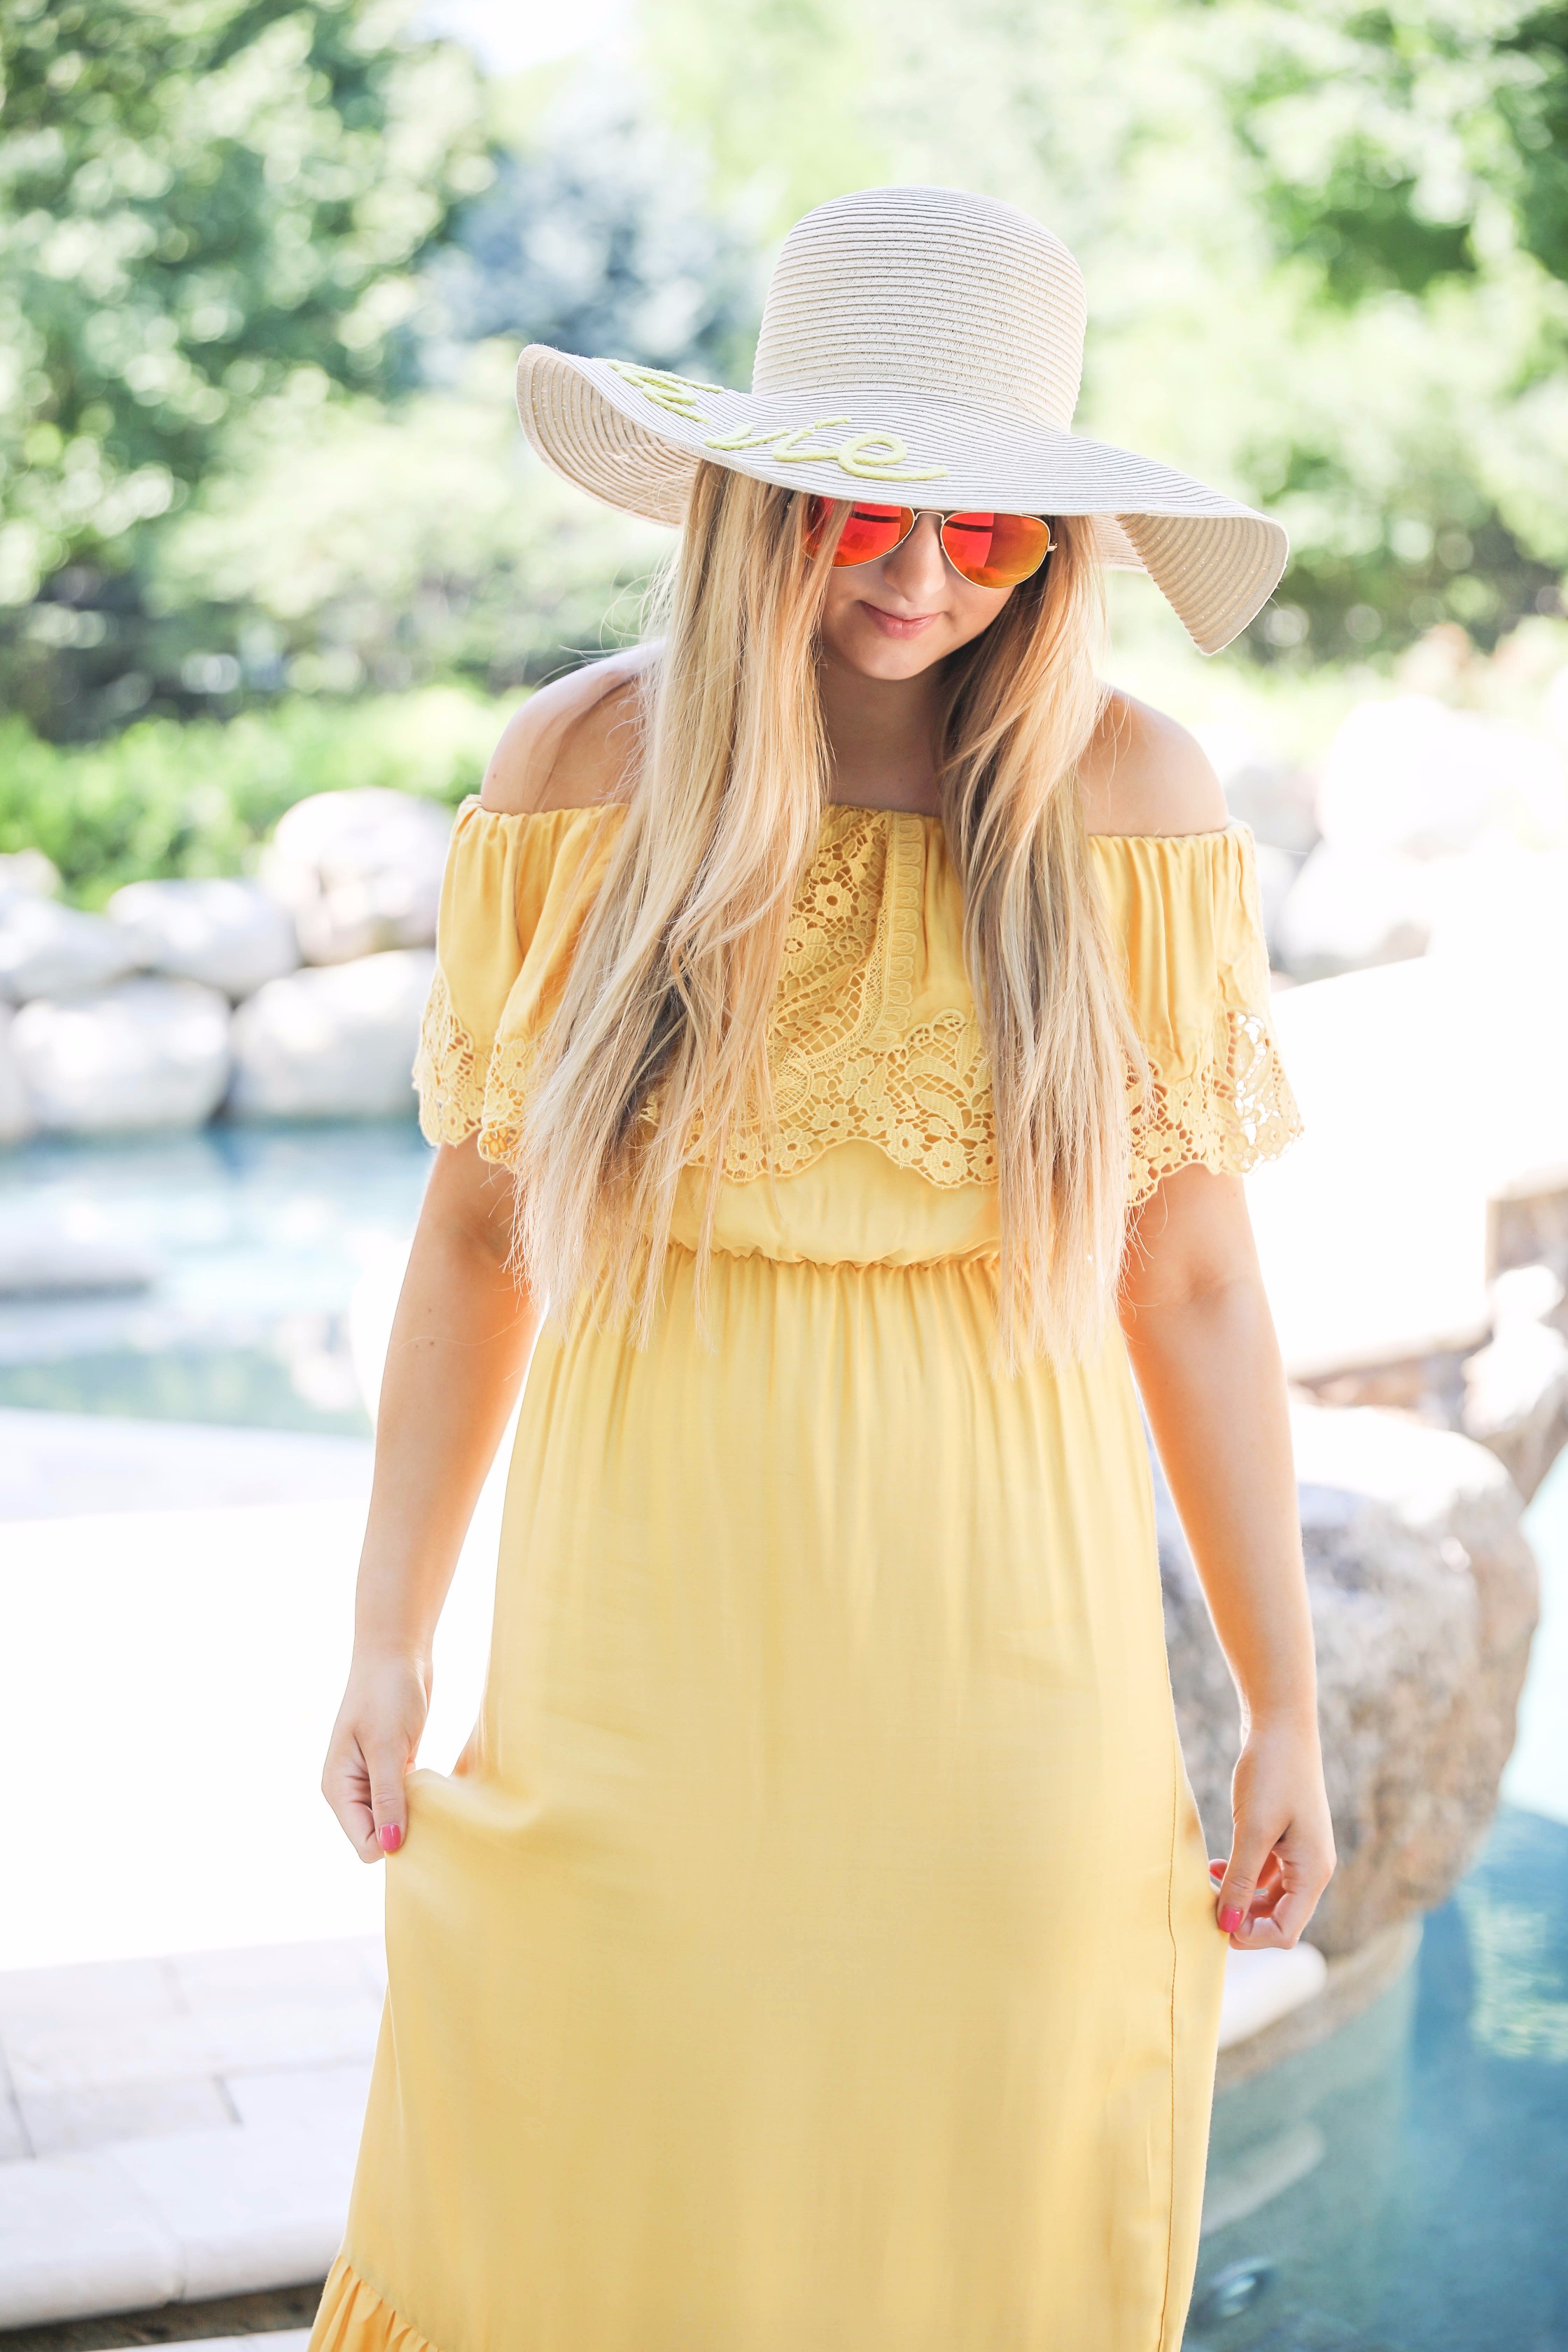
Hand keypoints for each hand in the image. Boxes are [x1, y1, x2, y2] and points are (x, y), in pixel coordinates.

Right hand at [321, 1648, 431, 1862]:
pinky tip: (437, 1791)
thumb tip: (390, 1848)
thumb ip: (388, 1799)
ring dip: (415, 1817)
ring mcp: (371, 1780)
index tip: (424, 1825)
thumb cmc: (386, 1694)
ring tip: (437, 1801)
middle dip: (406, 1833)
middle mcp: (351, 1789)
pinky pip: (405, 1802)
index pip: (364, 1842)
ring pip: (394, 1821)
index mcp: (338, 1788)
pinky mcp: (392, 1769)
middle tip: (436, 1813)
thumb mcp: (388, 1748)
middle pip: (379, 1836)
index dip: (393, 1843)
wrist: (396, 1653)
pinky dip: (421, 1802)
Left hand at [1210, 1716, 1334, 1949]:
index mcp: (1313, 1872)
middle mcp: (1313, 1868)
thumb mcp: (1252, 1831)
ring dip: (1240, 1898)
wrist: (1281, 1724)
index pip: (1285, 1931)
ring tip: (1207, 1884)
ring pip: (1270, 1897)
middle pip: (1279, 1918)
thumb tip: (1226, 1926)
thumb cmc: (1271, 1773)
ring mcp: (1301, 1853)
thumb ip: (1241, 1881)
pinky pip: (1266, 1874)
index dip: (1249, 1935)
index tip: (1213, 1921)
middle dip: (1242, 1918)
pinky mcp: (1286, 1838)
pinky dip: (1242, 1877)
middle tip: (1205, 1904)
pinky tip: (1215, 1867)